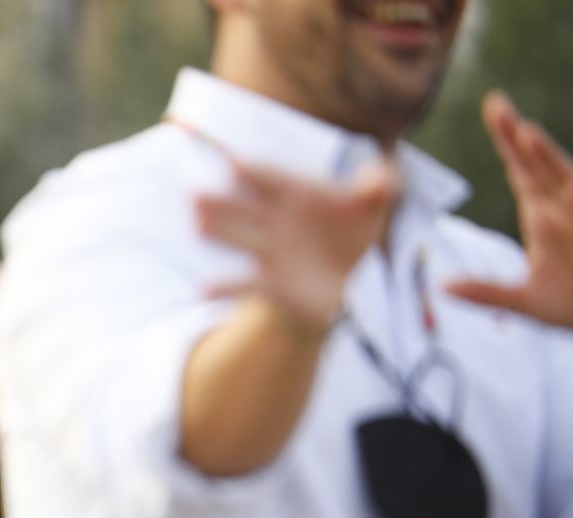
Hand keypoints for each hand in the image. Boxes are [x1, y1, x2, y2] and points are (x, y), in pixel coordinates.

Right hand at [196, 157, 397, 333]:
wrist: (337, 284)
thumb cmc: (350, 238)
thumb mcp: (371, 210)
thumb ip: (377, 188)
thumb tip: (381, 178)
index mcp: (299, 197)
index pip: (277, 182)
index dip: (259, 175)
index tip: (236, 168)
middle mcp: (278, 222)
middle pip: (248, 210)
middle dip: (224, 205)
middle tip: (195, 196)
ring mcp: (271, 253)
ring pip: (242, 240)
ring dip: (220, 233)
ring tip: (197, 225)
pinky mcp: (271, 284)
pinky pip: (245, 285)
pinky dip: (224, 287)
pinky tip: (203, 290)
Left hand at [447, 92, 572, 327]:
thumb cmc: (570, 304)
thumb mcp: (523, 302)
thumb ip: (485, 293)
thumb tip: (442, 287)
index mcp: (543, 214)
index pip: (521, 170)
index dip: (507, 140)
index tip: (493, 107)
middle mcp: (562, 208)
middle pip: (537, 165)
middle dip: (517, 135)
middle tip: (495, 104)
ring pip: (563, 179)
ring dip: (545, 156)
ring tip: (525, 132)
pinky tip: (567, 181)